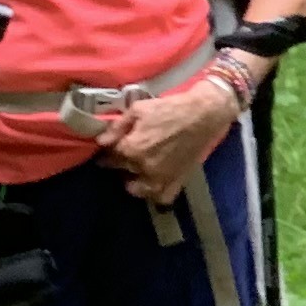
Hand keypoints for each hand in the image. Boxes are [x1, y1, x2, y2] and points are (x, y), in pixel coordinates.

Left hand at [96, 76, 243, 207]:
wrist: (205, 114)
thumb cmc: (171, 108)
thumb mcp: (139, 109)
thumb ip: (117, 127)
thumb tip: (100, 141)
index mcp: (131, 149)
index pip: (109, 157)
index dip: (106, 152)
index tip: (107, 149)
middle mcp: (144, 168)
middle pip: (122, 172)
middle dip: (119, 164)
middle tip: (122, 156)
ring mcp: (162, 177)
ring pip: (139, 190)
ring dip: (134, 182)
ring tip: (136, 172)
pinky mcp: (178, 180)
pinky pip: (162, 197)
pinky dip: (156, 193)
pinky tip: (154, 183)